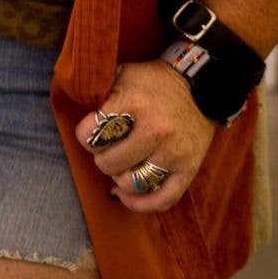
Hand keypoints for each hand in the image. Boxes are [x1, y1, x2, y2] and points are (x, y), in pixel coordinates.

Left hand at [75, 59, 216, 214]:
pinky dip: (141, 204)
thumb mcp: (123, 74)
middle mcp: (154, 130)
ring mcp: (173, 153)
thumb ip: (99, 91)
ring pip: (131, 183)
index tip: (91, 132)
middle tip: (109, 147)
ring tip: (122, 165)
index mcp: (133, 103)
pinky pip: (163, 200)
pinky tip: (126, 195)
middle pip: (108, 163)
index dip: (84, 135)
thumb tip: (75, 109)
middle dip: (102, 157)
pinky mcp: (188, 169)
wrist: (202, 86)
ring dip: (119, 178)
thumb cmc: (154, 82)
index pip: (90, 135)